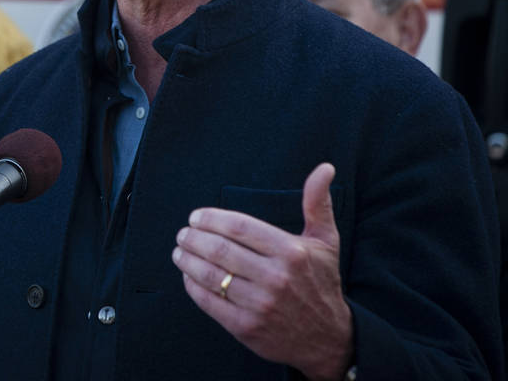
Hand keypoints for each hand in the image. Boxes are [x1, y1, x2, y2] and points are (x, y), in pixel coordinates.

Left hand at [171, 163, 352, 380]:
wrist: (328, 339)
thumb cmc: (322, 283)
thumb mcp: (326, 241)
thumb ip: (318, 203)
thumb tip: (324, 167)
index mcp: (291, 252)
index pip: (239, 226)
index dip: (211, 219)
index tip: (196, 217)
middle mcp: (276, 278)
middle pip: (219, 250)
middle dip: (193, 238)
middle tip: (183, 233)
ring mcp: (260, 305)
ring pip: (210, 275)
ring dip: (187, 260)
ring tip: (179, 251)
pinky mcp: (247, 327)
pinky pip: (209, 302)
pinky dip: (192, 286)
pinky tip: (188, 276)